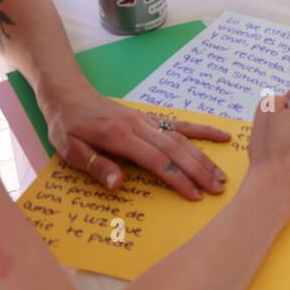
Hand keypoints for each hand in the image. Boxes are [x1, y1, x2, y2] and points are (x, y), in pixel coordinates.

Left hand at [43, 88, 231, 198]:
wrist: (69, 94)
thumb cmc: (68, 126)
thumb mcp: (70, 150)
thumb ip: (96, 166)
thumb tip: (118, 184)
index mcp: (120, 137)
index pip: (156, 160)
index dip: (177, 178)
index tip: (194, 195)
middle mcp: (140, 127)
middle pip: (176, 150)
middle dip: (199, 171)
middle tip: (218, 189)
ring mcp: (148, 121)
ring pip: (183, 139)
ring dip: (204, 157)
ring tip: (222, 175)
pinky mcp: (152, 118)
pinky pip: (181, 124)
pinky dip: (203, 130)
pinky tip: (222, 136)